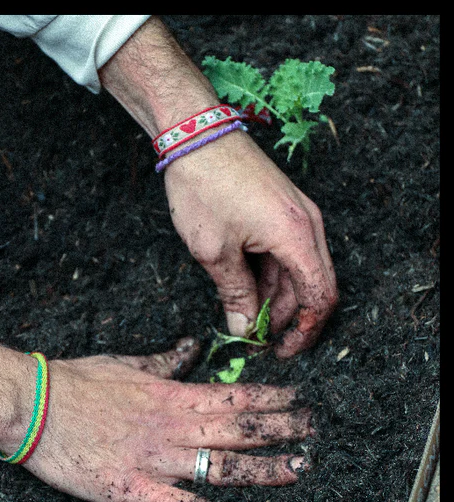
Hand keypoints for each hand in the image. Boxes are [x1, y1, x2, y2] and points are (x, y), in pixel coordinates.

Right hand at [16, 338, 312, 501]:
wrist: (32, 407)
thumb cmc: (72, 383)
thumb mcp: (123, 363)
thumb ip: (163, 362)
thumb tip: (189, 349)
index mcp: (169, 395)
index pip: (232, 395)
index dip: (270, 399)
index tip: (298, 400)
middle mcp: (171, 427)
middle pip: (239, 429)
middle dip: (281, 430)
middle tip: (314, 432)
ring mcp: (156, 461)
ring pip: (224, 467)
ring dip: (267, 469)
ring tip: (300, 469)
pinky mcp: (136, 492)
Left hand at [163, 129, 338, 357]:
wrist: (196, 135)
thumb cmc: (203, 188)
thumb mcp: (214, 252)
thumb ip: (235, 294)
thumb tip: (246, 330)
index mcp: (297, 236)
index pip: (320, 297)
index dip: (303, 331)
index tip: (280, 351)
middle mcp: (307, 225)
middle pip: (311, 286)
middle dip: (285, 318)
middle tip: (253, 340)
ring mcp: (296, 216)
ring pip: (295, 271)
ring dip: (273, 298)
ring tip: (240, 316)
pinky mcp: (281, 210)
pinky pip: (284, 253)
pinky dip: (267, 275)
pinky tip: (241, 288)